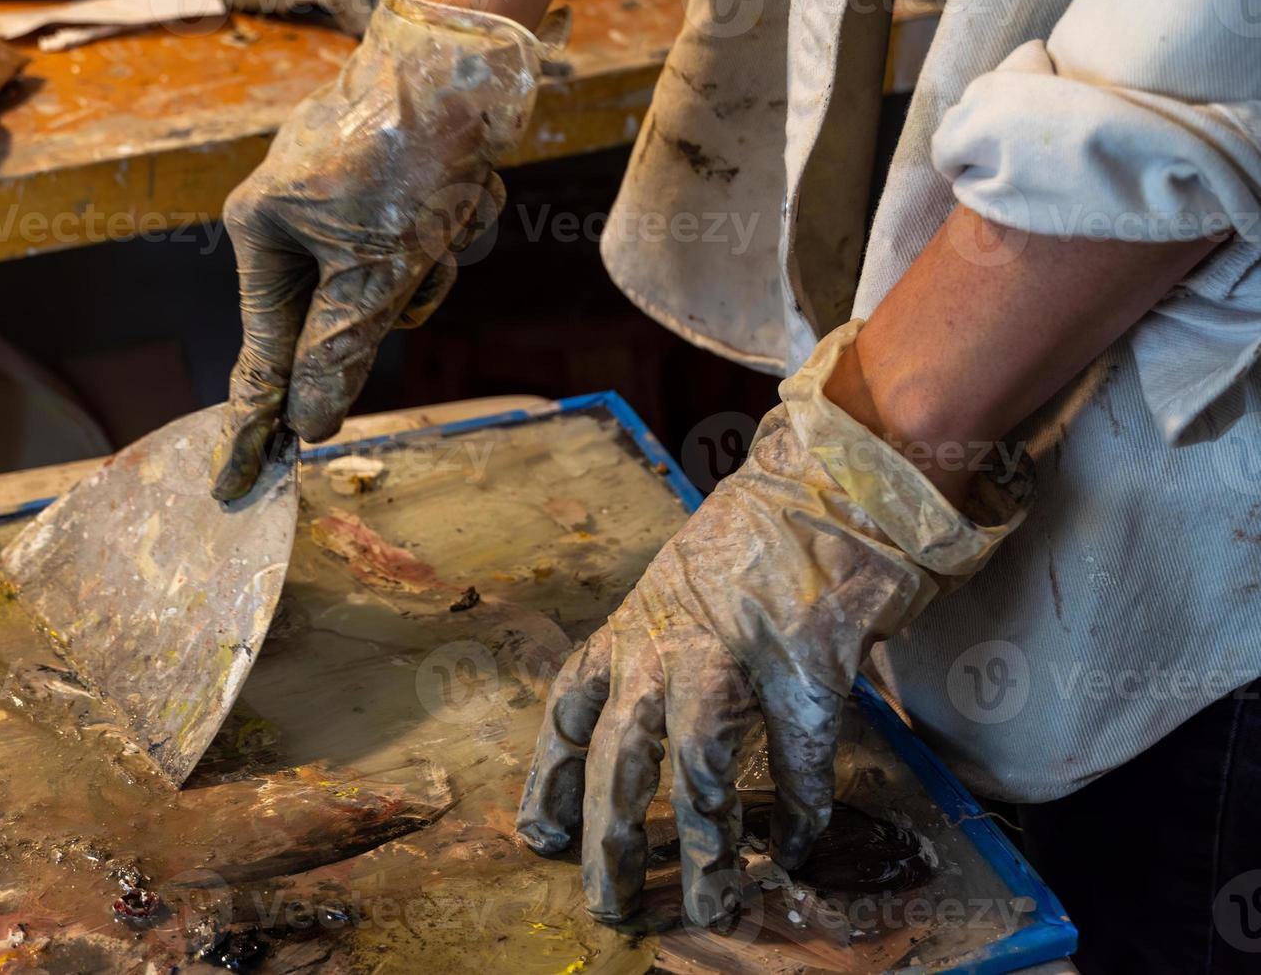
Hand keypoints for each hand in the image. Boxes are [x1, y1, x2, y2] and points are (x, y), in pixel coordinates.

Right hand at [211, 0, 550, 499]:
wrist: (463, 62)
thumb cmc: (402, 157)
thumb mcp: (372, 268)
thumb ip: (338, 351)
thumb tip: (310, 425)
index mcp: (265, 237)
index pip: (261, 357)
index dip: (254, 424)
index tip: (233, 484)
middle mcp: (296, 224)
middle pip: (347, 321)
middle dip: (400, 292)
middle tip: (419, 245)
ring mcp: (346, 208)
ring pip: (397, 290)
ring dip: (436, 264)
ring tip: (449, 208)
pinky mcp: (394, 195)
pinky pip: (425, 250)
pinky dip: (453, 233)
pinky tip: (466, 190)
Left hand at [516, 324, 1030, 925]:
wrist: (838, 475)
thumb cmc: (760, 534)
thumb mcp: (680, 579)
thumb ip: (657, 640)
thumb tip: (641, 715)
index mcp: (634, 621)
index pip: (571, 705)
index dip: (550, 776)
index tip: (539, 833)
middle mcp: (670, 638)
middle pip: (622, 752)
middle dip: (611, 836)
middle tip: (609, 901)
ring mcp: (738, 648)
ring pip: (702, 764)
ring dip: (706, 843)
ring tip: (711, 900)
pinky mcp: (807, 659)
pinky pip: (798, 754)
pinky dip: (799, 807)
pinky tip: (799, 843)